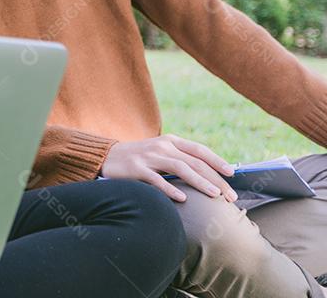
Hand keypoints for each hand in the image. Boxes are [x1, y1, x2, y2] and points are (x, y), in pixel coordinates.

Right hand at [101, 134, 236, 201]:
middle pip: (195, 162)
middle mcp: (162, 146)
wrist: (107, 157)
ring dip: (200, 182)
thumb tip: (210, 175)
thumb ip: (180, 158)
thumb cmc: (140, 158)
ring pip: (180, 168)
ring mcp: (149, 156)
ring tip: (214, 195)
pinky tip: (183, 199)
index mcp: (170, 140)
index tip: (232, 174)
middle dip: (216, 179)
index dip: (217, 161)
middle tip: (230, 196)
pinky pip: (156, 179)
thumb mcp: (161, 152)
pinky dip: (170, 189)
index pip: (199, 150)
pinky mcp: (136, 168)